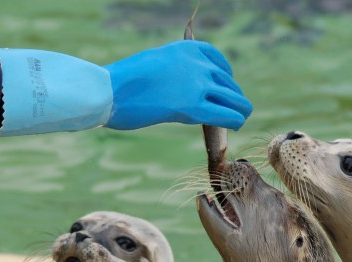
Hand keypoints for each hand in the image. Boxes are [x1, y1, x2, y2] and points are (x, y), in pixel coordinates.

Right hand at [103, 40, 252, 130]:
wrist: (110, 90)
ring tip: (241, 117)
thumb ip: (173, 70)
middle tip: (236, 107)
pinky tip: (238, 125)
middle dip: (233, 95)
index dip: (226, 75)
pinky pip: (226, 114)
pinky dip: (236, 120)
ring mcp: (197, 85)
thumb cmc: (123, 81)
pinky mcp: (194, 108)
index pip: (217, 59)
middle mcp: (196, 64)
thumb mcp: (154, 63)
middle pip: (227, 81)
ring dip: (240, 108)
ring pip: (232, 98)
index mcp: (186, 48)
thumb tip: (181, 85)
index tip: (227, 84)